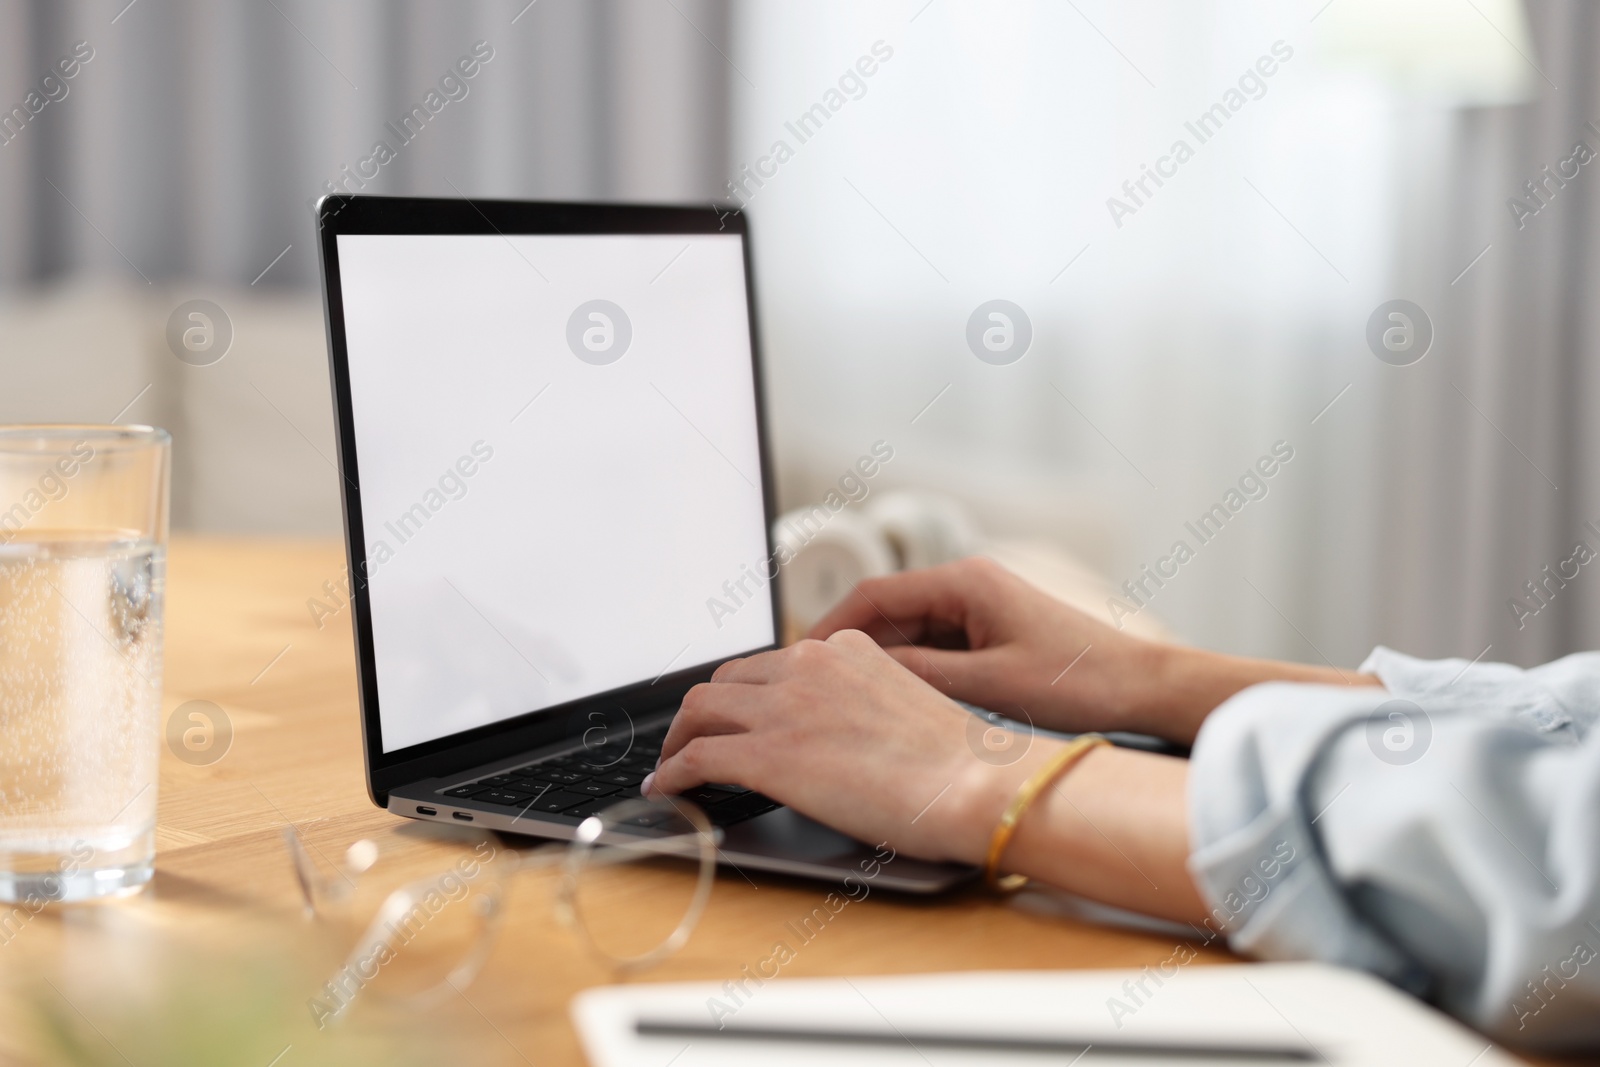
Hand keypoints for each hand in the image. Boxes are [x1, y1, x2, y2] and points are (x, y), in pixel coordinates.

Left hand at [643, 629, 1011, 862]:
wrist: (976, 784)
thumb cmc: (961, 763)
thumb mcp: (905, 705)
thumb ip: (863, 703)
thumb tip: (841, 738)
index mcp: (844, 649)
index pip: (772, 664)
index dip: (742, 694)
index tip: (732, 715)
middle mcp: (808, 665)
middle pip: (726, 681)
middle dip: (703, 713)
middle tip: (692, 741)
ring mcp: (784, 707)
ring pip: (699, 710)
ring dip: (678, 739)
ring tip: (671, 765)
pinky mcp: (767, 754)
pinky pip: (696, 758)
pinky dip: (672, 773)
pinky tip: (666, 790)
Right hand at [807, 557, 1162, 737]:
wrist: (1143, 688)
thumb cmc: (1080, 680)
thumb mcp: (990, 685)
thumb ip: (921, 677)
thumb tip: (859, 675)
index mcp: (965, 582)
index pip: (875, 596)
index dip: (830, 629)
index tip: (798, 661)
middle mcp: (967, 587)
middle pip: (886, 616)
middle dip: (849, 652)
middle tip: (812, 692)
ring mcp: (978, 611)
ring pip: (907, 637)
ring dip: (880, 668)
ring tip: (844, 705)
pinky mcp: (988, 635)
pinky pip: (933, 651)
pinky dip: (910, 676)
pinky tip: (893, 708)